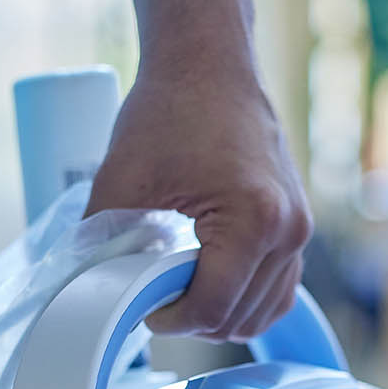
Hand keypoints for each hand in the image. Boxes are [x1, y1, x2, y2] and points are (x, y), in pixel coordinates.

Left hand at [86, 14, 312, 341]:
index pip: (213, 308)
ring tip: (180, 289)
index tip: (146, 309)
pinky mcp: (297, 227)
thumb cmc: (173, 110)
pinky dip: (244, 300)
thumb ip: (102, 243)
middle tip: (156, 295)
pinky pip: (278, 291)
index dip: (172, 321)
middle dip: (192, 319)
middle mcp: (287, 229)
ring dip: (219, 314)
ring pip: (262, 313)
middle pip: (239, 318)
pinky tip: (209, 284)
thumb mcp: (121, 180)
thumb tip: (88, 292)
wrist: (208, 67)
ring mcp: (298, 230)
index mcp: (253, 219)